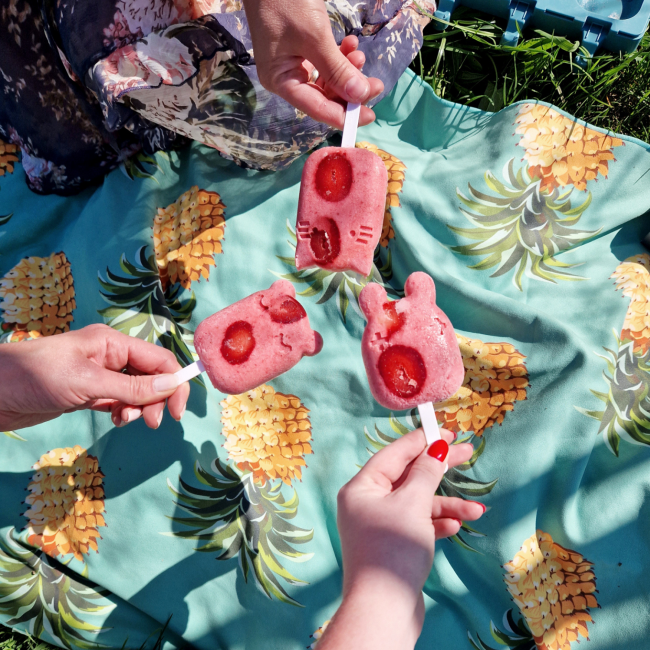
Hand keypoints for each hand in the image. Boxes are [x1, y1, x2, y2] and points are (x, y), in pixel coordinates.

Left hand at [0, 324, 189, 430]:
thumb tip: (173, 385)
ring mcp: (99, 375)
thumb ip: (132, 387)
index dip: (174, 382)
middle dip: (156, 399)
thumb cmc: (37, 377)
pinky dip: (123, 412)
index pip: (158, 359)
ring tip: (124, 421)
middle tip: (151, 423)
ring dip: (138, 408)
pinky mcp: (88, 393)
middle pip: (150, 376)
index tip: (178, 411)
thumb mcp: (88, 383)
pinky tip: (115, 420)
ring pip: (136, 391)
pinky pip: (118, 401)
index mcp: (112, 343)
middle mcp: (109, 356)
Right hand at [243, 0, 383, 127]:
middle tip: (376, 83)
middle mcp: (286, 76)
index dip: (343, 115)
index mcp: (280, 80)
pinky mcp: (303, 47)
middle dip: (350, 89)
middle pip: (324, 96)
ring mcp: (294, 61)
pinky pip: (327, 61)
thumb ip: (337, 69)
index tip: (369, 116)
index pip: (316, 108)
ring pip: (328, 78)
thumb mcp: (314, 36)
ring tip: (360, 54)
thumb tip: (360, 96)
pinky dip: (341, 55)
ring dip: (348, 70)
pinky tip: (351, 43)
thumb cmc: (285, 0)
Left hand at [318, 429, 484, 649]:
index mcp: (361, 488)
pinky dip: (436, 524)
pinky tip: (455, 528)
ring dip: (447, 505)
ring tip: (476, 511)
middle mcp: (367, 503)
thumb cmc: (393, 549)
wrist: (384, 610)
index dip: (421, 440)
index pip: (394, 454)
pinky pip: (417, 525)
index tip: (446, 431)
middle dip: (440, 468)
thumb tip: (436, 448)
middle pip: (408, 476)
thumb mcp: (413, 504)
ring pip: (417, 503)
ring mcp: (380, 525)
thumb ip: (426, 473)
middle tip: (468, 452)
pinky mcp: (393, 546)